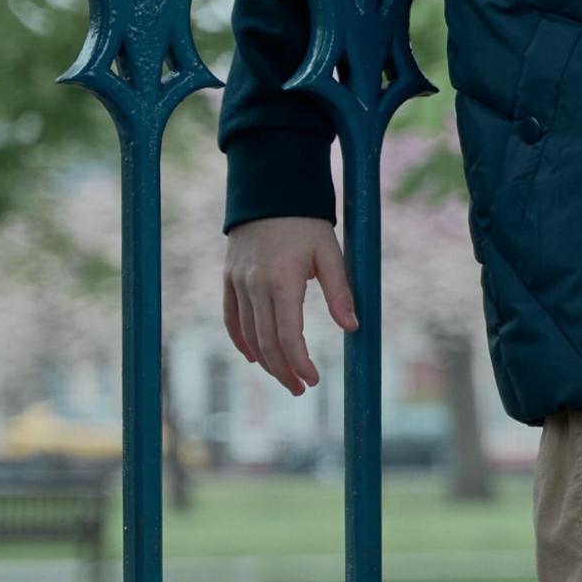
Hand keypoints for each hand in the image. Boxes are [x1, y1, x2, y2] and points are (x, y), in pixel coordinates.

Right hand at [222, 217, 356, 396]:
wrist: (270, 193)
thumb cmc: (307, 224)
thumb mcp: (331, 254)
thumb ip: (340, 292)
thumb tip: (353, 328)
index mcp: (281, 280)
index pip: (287, 335)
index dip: (300, 362)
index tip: (314, 380)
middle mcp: (254, 285)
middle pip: (265, 341)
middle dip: (284, 370)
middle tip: (302, 389)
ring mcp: (237, 283)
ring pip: (247, 333)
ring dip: (265, 361)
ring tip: (285, 378)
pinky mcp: (228, 279)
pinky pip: (231, 317)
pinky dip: (241, 340)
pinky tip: (255, 357)